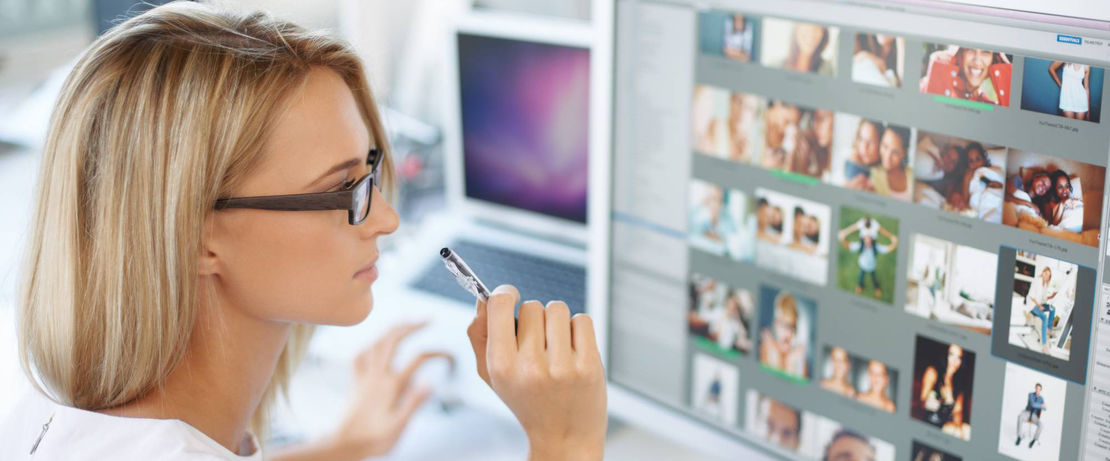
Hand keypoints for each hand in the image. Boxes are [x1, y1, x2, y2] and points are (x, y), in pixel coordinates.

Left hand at [331, 322, 451, 458]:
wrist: (343, 445)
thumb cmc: (373, 440)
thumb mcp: (399, 426)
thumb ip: (414, 403)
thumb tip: (430, 383)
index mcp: (391, 385)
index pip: (419, 358)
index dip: (437, 352)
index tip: (450, 356)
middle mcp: (377, 375)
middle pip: (394, 340)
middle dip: (412, 325)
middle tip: (428, 319)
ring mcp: (365, 376)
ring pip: (377, 342)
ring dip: (392, 329)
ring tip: (406, 323)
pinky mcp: (356, 382)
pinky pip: (360, 355)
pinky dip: (369, 345)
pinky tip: (376, 344)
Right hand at [467, 285, 606, 460]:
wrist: (564, 438)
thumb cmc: (526, 400)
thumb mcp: (491, 375)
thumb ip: (479, 335)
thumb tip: (483, 298)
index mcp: (500, 367)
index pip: (499, 304)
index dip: (505, 293)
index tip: (512, 296)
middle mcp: (530, 367)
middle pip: (532, 306)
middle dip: (534, 318)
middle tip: (536, 342)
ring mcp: (562, 367)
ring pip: (558, 309)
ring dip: (556, 321)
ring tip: (556, 346)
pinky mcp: (589, 366)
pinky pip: (582, 320)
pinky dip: (577, 329)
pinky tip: (573, 350)